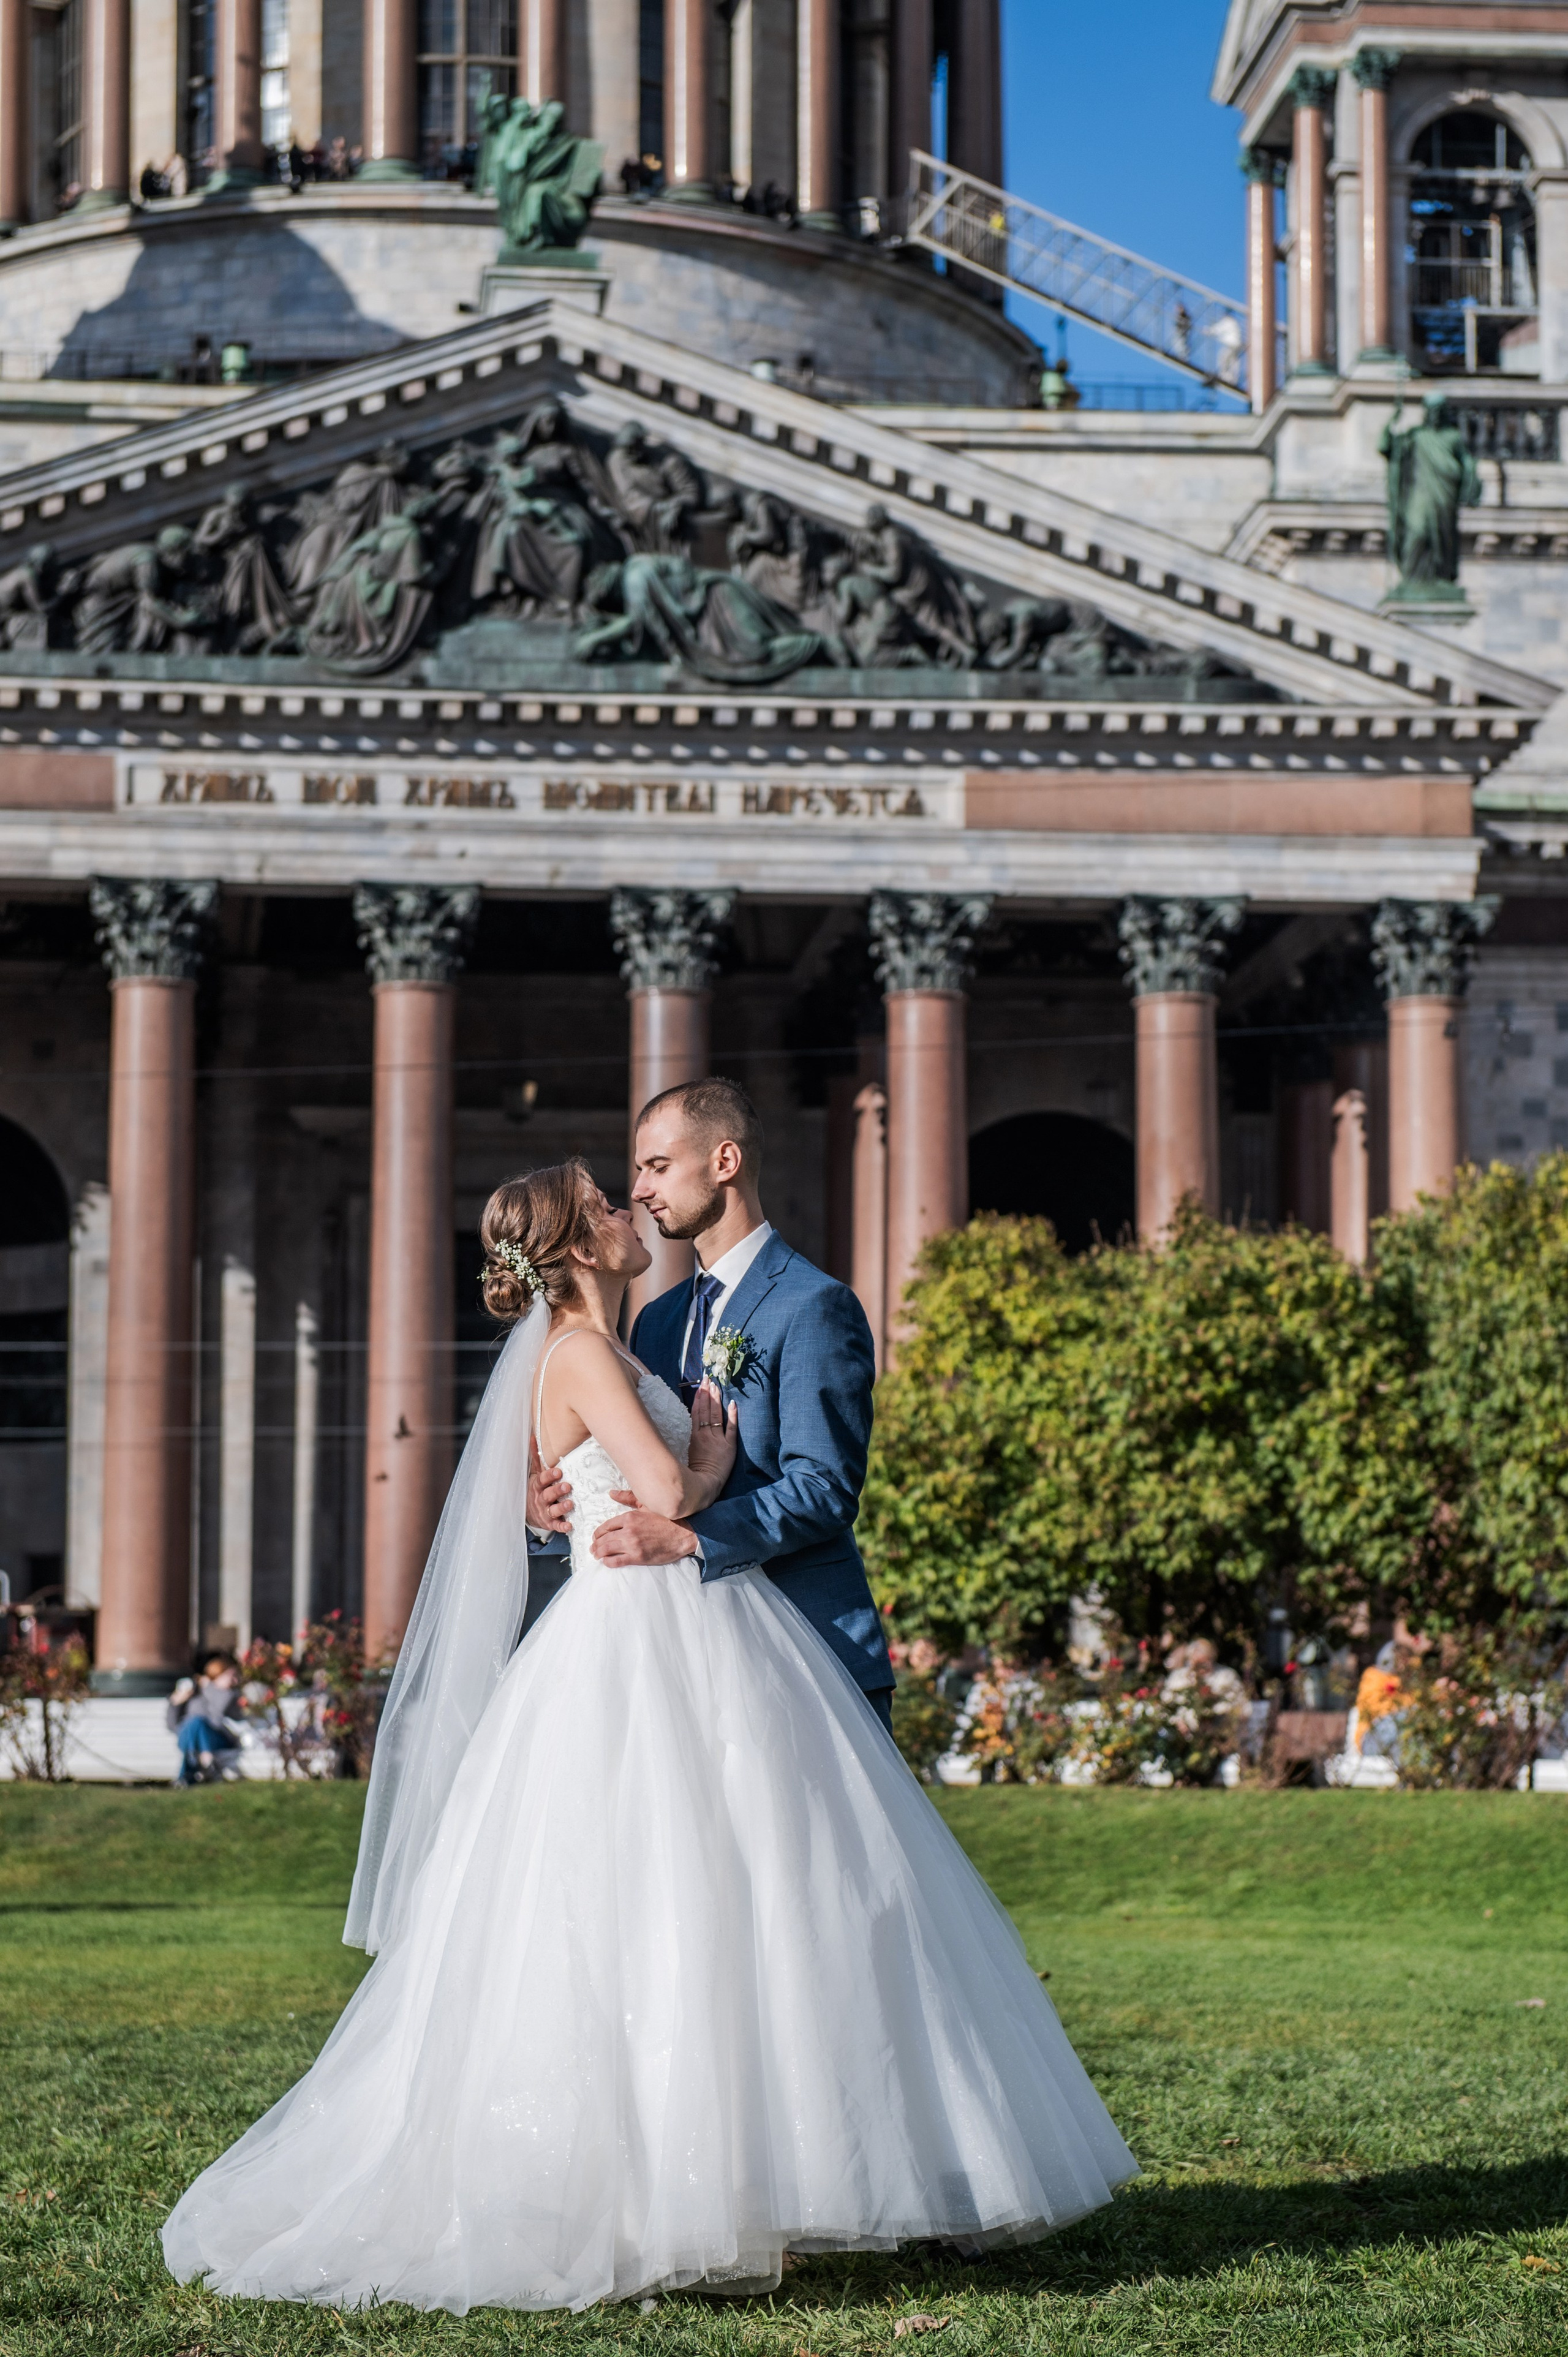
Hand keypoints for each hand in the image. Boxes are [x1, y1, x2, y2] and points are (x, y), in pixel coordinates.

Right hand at [526, 1438, 572, 1534]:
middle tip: (567, 1486)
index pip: (542, 1480)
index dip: (549, 1476)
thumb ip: (536, 1457)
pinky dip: (562, 1526)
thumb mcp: (534, 1474)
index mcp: (537, 1486)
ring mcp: (545, 1512)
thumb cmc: (535, 1489)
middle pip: (548, 1495)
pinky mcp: (550, 1523)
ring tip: (570, 1504)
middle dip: (557, 1490)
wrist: (527, 1512)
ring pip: (553, 1510)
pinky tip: (569, 1525)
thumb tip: (533, 1436)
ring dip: (561, 1507)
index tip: (558, 1471)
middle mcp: (540, 1499)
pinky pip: (556, 1525)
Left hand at [592, 1502, 698, 1566]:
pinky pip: (616, 1561)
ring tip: (596, 1556)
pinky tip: (606, 1562)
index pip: (606, 1526)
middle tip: (593, 1549)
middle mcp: (628, 1530)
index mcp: (629, 1517)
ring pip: (607, 1550)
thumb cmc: (667, 1519)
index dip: (598, 1533)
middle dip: (595, 1545)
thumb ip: (628, 1498)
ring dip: (598, 1554)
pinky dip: (608, 1562)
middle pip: (604, 1539)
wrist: (684, 1534)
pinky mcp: (638, 1557)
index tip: (596, 1537)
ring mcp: (632, 1544)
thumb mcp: (647, 1505)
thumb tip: (611, 1493)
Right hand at [687, 1379, 737, 1499]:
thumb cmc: (689, 1476)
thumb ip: (678, 1441)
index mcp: (693, 1436)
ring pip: (716, 1415)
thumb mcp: (678, 1457)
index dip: (698, 1398)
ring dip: (717, 1399)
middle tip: (708, 1378)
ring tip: (717, 1386)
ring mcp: (718, 1440)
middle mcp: (705, 1435)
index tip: (700, 1386)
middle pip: (706, 1410)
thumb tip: (666, 1432)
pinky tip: (733, 1403)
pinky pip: (732, 1428)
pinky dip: (733, 1415)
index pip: (696, 1412)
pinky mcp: (729, 1446)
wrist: (704, 1487)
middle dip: (707, 1393)